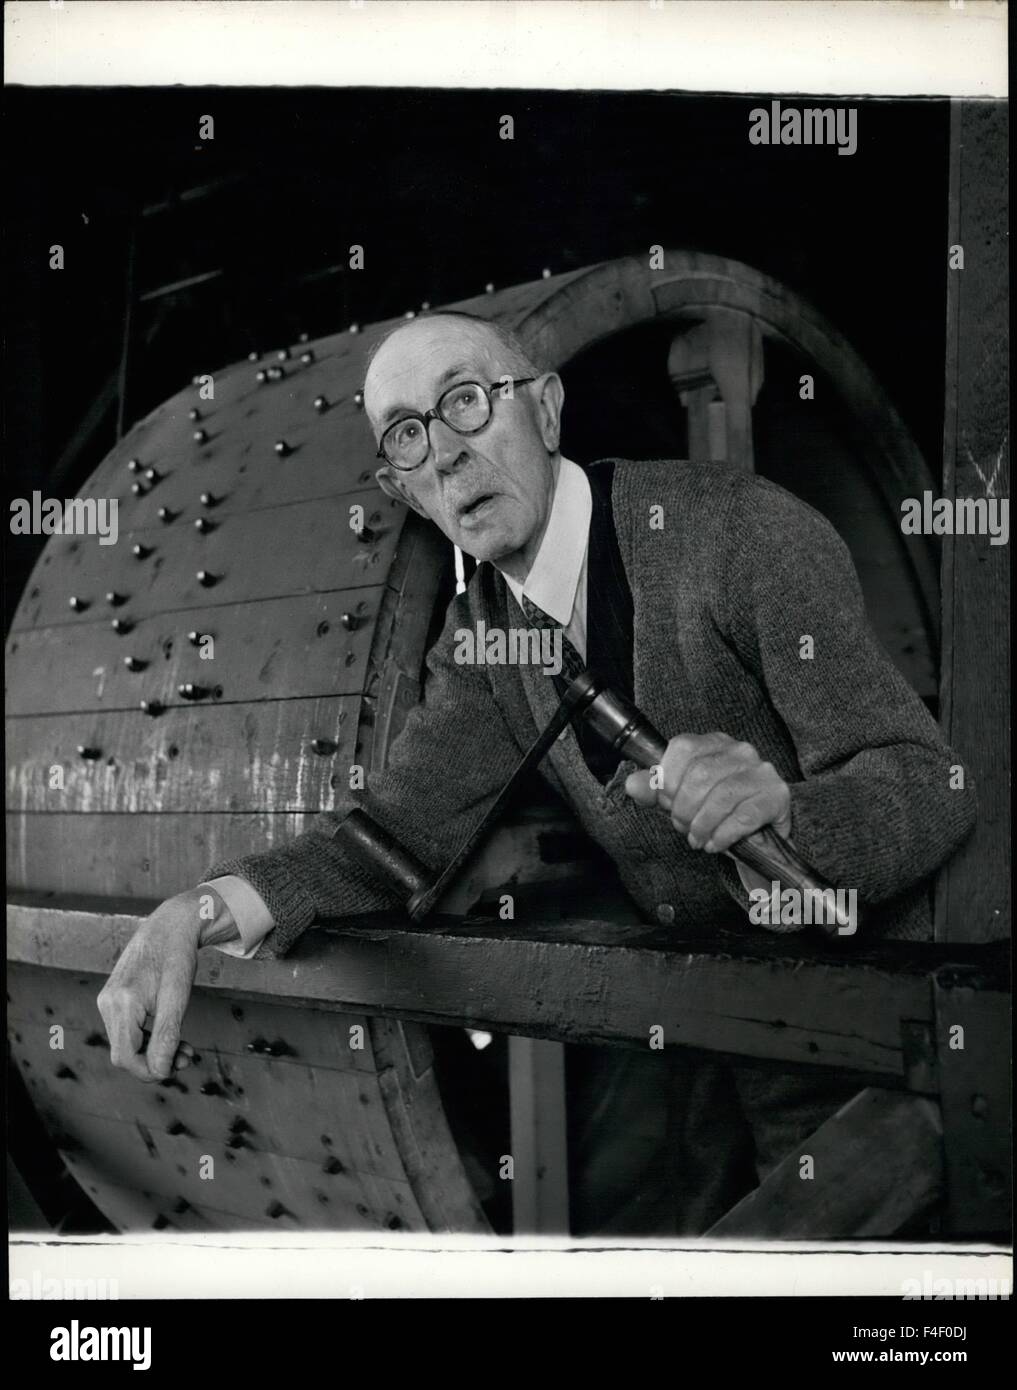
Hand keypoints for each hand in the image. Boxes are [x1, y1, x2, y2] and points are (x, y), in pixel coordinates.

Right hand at [97, 889, 215, 1081]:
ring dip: (154, 1051)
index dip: (149, 1071)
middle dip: (154, 1061)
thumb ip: (167, 1036)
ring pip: (126, 1043)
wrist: (170, 925)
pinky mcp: (114, 999)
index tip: (176, 1069)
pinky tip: (172, 1037)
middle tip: (187, 1058)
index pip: (125, 1057)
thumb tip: (160, 1071)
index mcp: (121, 1003)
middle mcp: (107, 1003)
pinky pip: (127, 1030)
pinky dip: (148, 1038)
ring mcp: (108, 1001)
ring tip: (186, 1050)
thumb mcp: (177, 998)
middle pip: (124, 1053)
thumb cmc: (176, 957)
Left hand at [625, 731, 790, 853]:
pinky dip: (722, 835)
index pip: (682, 748)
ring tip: (698, 839)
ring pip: (721, 797)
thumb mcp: (680, 797)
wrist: (757, 834)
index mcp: (713, 743)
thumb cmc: (715, 810)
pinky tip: (715, 844)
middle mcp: (740, 750)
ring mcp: (761, 771)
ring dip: (701, 826)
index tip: (667, 803)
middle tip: (683, 827)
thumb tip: (633, 785)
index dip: (668, 780)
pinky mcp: (776, 796)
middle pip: (700, 776)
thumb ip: (655, 789)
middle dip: (683, 809)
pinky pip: (743, 817)